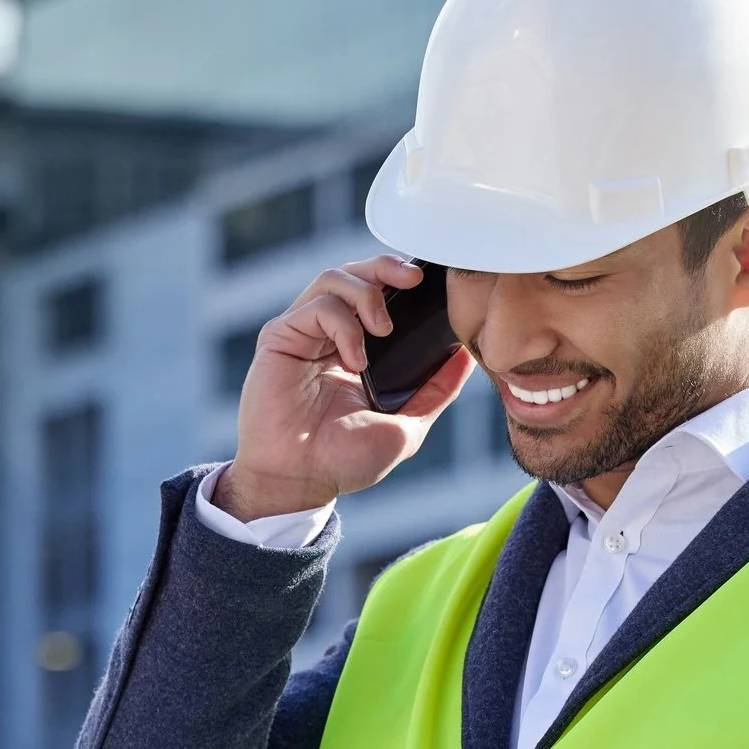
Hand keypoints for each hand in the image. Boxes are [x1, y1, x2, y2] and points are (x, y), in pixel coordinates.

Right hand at [215, 255, 477, 519]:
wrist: (300, 482)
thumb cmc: (343, 461)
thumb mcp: (405, 426)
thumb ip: (435, 391)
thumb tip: (467, 357)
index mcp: (358, 348)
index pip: (381, 294)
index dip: (404, 279)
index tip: (432, 284)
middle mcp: (330, 335)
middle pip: (358, 272)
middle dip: (388, 266)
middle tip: (414, 280)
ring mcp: (304, 333)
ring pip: (335, 278)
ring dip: (367, 295)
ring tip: (383, 329)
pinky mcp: (281, 337)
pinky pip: (317, 306)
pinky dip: (343, 324)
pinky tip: (355, 359)